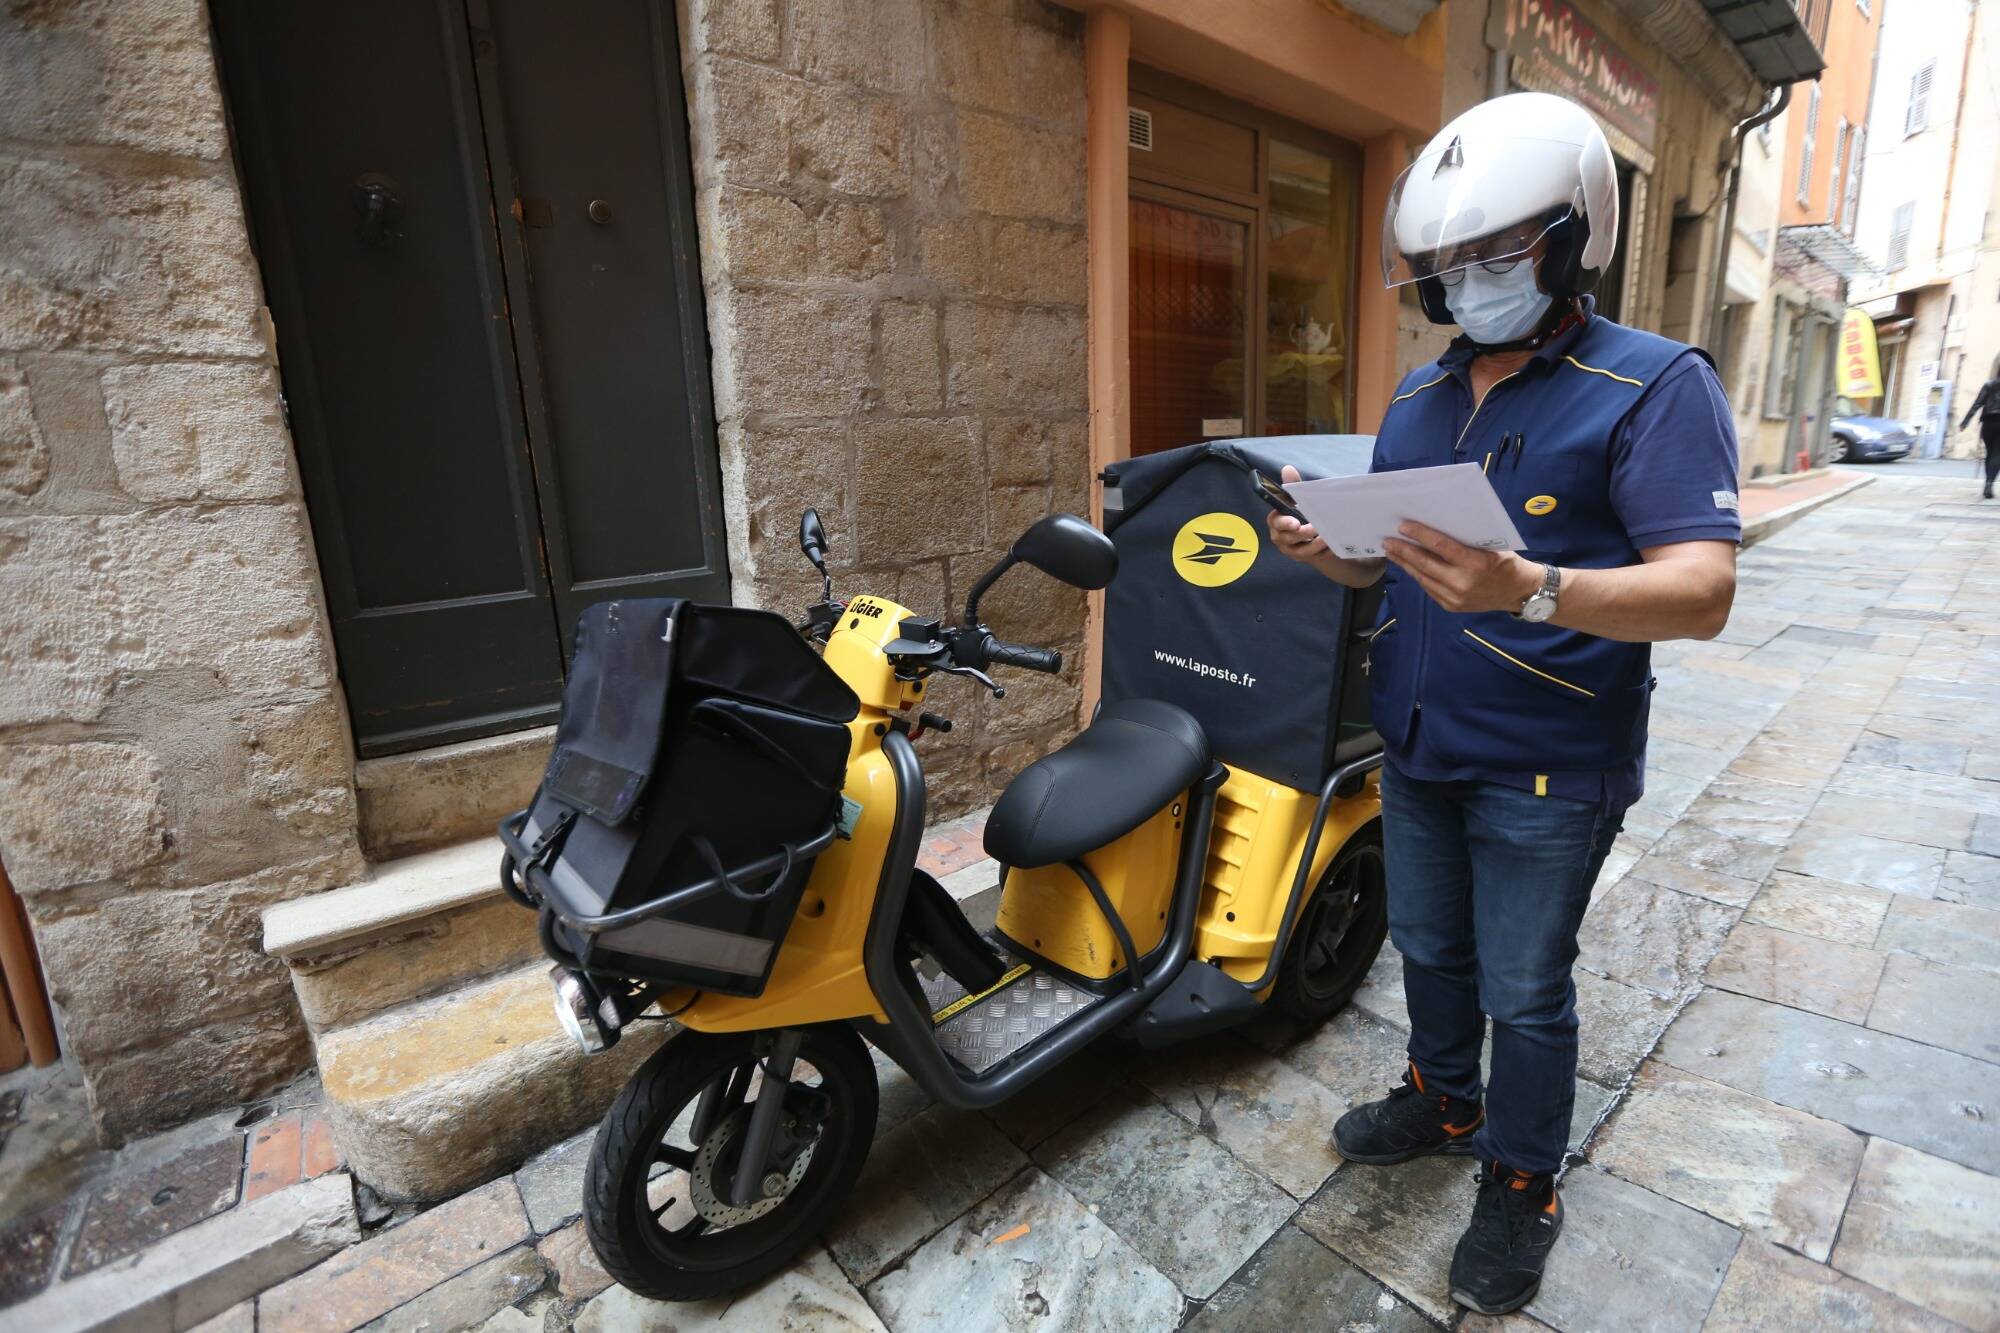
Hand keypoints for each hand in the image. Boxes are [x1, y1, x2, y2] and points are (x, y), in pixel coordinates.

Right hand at [1265, 465, 1327, 562]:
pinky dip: (1323, 552)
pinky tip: (1332, 546)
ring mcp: (1292, 550)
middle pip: (1288, 538)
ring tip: (1326, 538)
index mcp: (1277, 521)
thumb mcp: (1299, 500)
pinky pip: (1313, 558)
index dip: (1284, 523)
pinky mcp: (1304, 558)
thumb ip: (1293, 486)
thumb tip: (1288, 468)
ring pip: (1301, 551)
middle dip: (1303, 534)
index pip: (1275, 522)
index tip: (1296, 523)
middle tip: (1316, 528)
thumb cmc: (1303, 513)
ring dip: (1314, 545)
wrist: (1314, 534)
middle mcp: (1281, 537)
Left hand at [1382, 520, 1542, 613]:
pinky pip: (1428, 588)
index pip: (1441, 547)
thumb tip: (1436, 524)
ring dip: (1405, 564)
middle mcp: (1462, 583)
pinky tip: (1408, 565)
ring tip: (1392, 551)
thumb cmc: (1506, 562)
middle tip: (1388, 540)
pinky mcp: (1450, 606)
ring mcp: (1454, 597)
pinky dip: (1417, 575)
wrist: (1519, 592)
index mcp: (1475, 563)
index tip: (1403, 527)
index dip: (1420, 535)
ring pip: (1423, 577)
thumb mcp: (1491, 545)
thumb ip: (1465, 540)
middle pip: (1425, 564)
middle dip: (1404, 551)